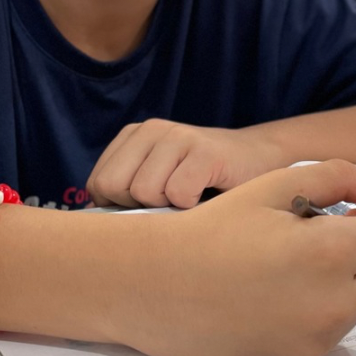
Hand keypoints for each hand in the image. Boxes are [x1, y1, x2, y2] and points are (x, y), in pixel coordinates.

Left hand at [88, 120, 286, 208]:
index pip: (97, 184)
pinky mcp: (205, 151)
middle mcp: (151, 130)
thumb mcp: (158, 179)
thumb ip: (125, 194)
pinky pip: (178, 193)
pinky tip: (207, 194)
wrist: (259, 160)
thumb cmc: (204, 181)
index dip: (119, 206)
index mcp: (133, 136)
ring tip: (191, 195)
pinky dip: (192, 205)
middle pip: (113, 187)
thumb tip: (96, 225)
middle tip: (170, 202)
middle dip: (139, 207)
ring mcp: (178, 137)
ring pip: (144, 192)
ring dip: (169, 206)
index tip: (149, 206)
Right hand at [114, 160, 355, 355]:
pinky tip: (277, 292)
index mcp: (330, 252)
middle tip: (334, 242)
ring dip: (351, 285)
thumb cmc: (211, 230)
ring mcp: (318, 336)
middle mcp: (333, 302)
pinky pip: (335, 329)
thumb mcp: (271, 188)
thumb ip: (335, 178)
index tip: (348, 216)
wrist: (155, 287)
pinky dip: (323, 309)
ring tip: (294, 266)